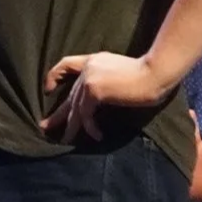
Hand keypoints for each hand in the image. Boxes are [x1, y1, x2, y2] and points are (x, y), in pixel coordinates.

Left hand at [40, 51, 172, 142]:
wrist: (156, 72)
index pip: (67, 64)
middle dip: (58, 114)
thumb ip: (107, 81)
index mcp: (95, 60)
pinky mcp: (94, 90)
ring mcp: (89, 78)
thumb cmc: (149, 75)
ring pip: (74, 108)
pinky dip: (90, 128)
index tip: (48, 89)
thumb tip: (100, 99)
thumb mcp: (122, 73)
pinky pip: (85, 114)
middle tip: (45, 127)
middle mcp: (89, 67)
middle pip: (69, 94)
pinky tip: (97, 136)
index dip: (54, 76)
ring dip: (70, 127)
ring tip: (65, 141)